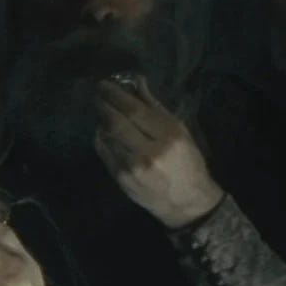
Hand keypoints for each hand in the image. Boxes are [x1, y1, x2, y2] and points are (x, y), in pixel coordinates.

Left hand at [93, 79, 224, 227]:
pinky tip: (103, 131)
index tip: (106, 85)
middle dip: (104, 105)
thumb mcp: (181, 132)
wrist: (185, 202)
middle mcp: (149, 151)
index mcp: (169, 137)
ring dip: (102, 120)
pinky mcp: (121, 178)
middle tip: (97, 93)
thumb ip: (157, 108)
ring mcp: (133, 166)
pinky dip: (101, 138)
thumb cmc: (187, 163)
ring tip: (101, 109)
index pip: (136, 111)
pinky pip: (105, 152)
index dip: (117, 96)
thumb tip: (137, 83)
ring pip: (108, 136)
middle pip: (118, 122)